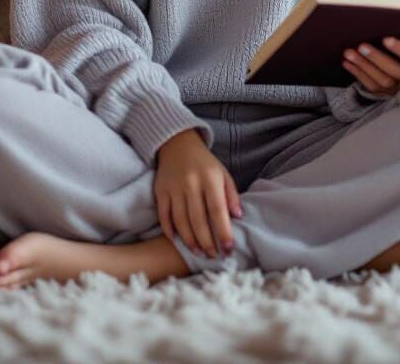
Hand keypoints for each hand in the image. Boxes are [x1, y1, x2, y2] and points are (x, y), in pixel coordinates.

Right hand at [154, 128, 242, 259]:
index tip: (229, 249)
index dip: (223, 232)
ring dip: (190, 240)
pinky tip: (177, 240)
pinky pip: (164, 215)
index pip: (217, 210)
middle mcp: (191, 183)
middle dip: (207, 242)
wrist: (178, 143)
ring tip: (198, 252)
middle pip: (198, 220)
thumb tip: (238, 217)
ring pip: (181, 220)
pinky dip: (169, 230)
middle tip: (213, 256)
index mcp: (210, 178)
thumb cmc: (205, 163)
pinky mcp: (160, 191)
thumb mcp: (223, 173)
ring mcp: (174, 187)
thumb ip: (231, 194)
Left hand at [341, 25, 399, 96]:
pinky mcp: (388, 96)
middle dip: (376, 59)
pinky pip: (371, 87)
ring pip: (380, 81)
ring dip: (363, 66)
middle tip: (361, 45)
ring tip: (349, 52)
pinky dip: (358, 75)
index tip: (387, 39)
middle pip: (394, 72)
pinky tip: (347, 63)